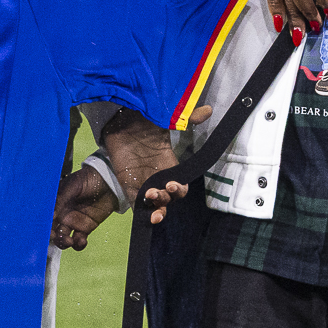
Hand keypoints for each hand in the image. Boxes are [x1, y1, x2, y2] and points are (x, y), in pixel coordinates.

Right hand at [53, 167, 118, 249]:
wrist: (109, 182)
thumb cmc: (88, 179)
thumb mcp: (72, 186)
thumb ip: (61, 199)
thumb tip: (50, 215)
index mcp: (56, 203)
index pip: (46, 216)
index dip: (44, 224)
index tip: (47, 228)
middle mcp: (62, 214)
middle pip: (52, 230)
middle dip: (52, 236)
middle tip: (57, 236)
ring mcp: (74, 222)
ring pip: (63, 238)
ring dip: (63, 242)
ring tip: (70, 241)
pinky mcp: (86, 228)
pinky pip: (78, 241)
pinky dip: (78, 244)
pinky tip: (82, 241)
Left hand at [99, 105, 204, 226]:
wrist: (118, 124)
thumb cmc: (143, 123)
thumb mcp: (165, 120)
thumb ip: (187, 117)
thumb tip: (209, 110)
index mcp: (169, 166)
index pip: (181, 185)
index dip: (179, 189)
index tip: (172, 184)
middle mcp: (159, 178)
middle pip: (170, 198)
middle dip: (167, 198)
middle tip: (158, 190)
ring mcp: (144, 185)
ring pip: (158, 205)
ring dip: (158, 207)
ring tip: (149, 196)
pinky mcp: (130, 188)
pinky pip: (140, 207)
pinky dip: (144, 214)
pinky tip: (147, 217)